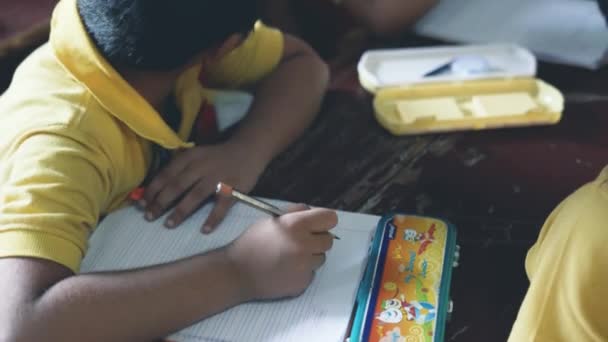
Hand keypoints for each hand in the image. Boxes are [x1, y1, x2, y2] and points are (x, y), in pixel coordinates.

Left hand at [140, 142, 266, 232]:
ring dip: (180, 211)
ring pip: (195, 195)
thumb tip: (154, 189)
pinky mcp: (234, 188)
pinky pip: (222, 205)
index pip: (166, 175)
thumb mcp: (195, 155)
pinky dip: (213, 218)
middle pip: (177, 186)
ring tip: (168, 224)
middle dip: (161, 202)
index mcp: (190, 158)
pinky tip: (204, 230)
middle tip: (149, 217)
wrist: (248, 149)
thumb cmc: (216, 157)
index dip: (152, 190)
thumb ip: (178, 168)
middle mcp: (201, 167)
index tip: (141, 205)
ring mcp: (218, 177)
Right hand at [225, 204, 337, 299]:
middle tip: (300, 241)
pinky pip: (311, 273)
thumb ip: (295, 212)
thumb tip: (313, 212)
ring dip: (310, 256)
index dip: (323, 220)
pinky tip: (285, 269)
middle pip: (328, 240)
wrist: (237, 273)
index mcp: (295, 225)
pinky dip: (302, 271)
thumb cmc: (252, 243)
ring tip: (289, 256)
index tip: (317, 224)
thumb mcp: (271, 220)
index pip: (330, 218)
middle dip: (317, 239)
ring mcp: (304, 267)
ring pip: (321, 257)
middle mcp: (303, 245)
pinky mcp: (302, 283)